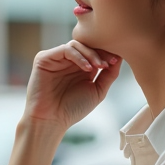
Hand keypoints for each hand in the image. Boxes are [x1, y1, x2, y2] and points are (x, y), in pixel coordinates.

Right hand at [5, 41, 120, 164]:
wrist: (51, 120)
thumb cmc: (72, 109)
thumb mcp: (97, 91)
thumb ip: (109, 75)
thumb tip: (120, 58)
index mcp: (79, 67)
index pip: (94, 51)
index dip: (106, 53)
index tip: (116, 60)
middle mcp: (67, 61)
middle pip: (86, 45)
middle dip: (100, 52)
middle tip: (108, 63)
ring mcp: (56, 59)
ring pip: (76, 44)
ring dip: (90, 54)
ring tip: (99, 67)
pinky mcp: (44, 58)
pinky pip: (65, 50)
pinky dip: (78, 56)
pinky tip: (87, 69)